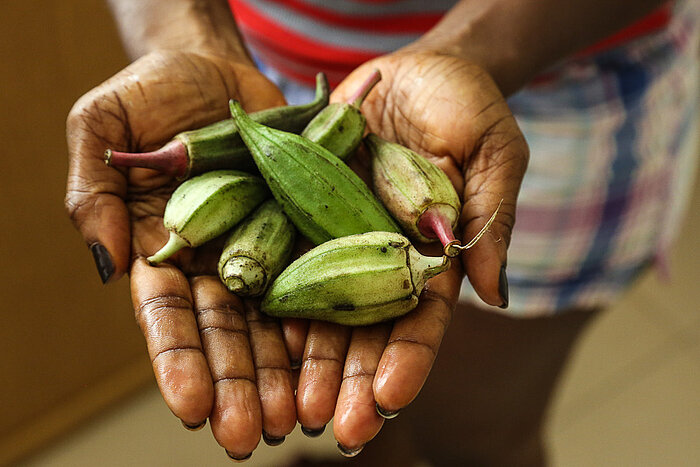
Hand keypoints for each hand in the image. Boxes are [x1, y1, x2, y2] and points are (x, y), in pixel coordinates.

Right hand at [65, 50, 296, 457]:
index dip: (179, 362)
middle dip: (238, 384)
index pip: (169, 316)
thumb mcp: (103, 126)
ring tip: (299, 416)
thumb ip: (94, 193)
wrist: (219, 72)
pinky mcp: (307, 228)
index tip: (193, 408)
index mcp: (163, 249)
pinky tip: (337, 362)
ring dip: (286, 371)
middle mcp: (217, 261)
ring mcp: (266, 248)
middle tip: (250, 435)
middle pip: (228, 332)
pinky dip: (327, 319)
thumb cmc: (153, 92)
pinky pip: (322, 275)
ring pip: (278, 319)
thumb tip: (109, 264)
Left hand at [290, 50, 528, 452]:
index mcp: (430, 257)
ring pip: (315, 307)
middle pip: (364, 330)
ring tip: (288, 406)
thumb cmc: (463, 104)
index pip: (422, 319)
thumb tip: (495, 294)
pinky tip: (251, 337)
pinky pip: (278, 255)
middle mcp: (378, 257)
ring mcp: (334, 237)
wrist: (408, 69)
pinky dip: (265, 296)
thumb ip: (492, 218)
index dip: (408, 359)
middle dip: (349, 380)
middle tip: (332, 426)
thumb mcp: (493, 151)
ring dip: (303, 359)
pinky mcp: (297, 211)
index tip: (389, 399)